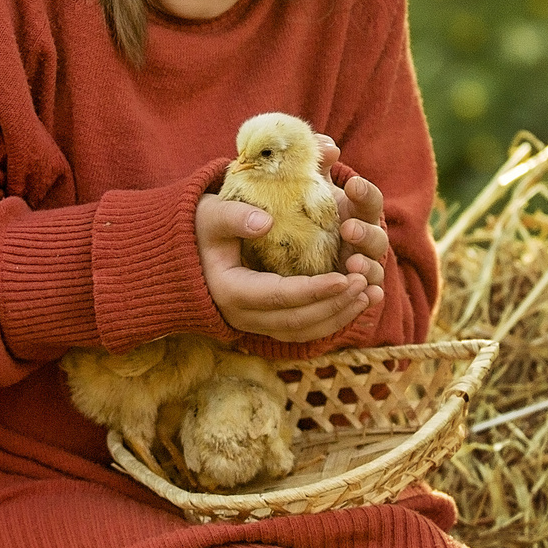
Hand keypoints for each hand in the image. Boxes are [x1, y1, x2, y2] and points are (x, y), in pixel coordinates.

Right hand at [195, 194, 378, 343]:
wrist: (179, 256)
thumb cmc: (197, 229)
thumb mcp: (208, 215)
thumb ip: (232, 217)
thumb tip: (265, 223)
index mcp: (231, 291)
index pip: (279, 296)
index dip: (315, 290)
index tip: (345, 276)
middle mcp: (243, 316)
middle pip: (297, 320)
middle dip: (335, 304)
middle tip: (364, 282)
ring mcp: (254, 324)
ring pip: (303, 331)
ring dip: (338, 317)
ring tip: (368, 295)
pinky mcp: (264, 323)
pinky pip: (302, 331)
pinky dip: (330, 321)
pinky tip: (353, 304)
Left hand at [314, 134, 396, 301]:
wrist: (281, 250)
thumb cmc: (300, 210)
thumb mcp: (304, 186)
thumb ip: (314, 164)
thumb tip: (326, 146)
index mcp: (354, 210)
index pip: (369, 199)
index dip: (365, 193)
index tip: (353, 185)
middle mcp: (362, 238)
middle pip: (377, 236)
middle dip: (366, 232)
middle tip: (347, 228)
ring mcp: (360, 265)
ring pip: (374, 267)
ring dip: (368, 265)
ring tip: (353, 263)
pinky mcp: (351, 291)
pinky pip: (366, 296)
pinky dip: (371, 296)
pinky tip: (369, 296)